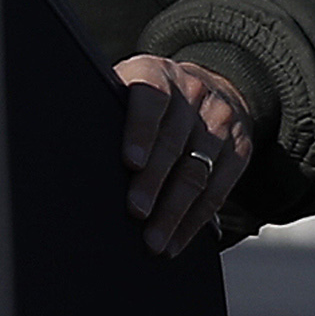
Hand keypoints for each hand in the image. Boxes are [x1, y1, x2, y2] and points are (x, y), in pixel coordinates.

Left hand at [114, 54, 255, 256]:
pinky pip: (219, 189)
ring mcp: (220, 121)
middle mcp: (193, 93)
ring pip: (198, 171)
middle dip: (153, 182)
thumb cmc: (148, 98)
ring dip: (175, 211)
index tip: (130, 163)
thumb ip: (108, 110)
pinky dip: (196, 220)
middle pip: (173, 143)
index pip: (150, 101)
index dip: (140, 132)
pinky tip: (177, 240)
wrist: (213, 85)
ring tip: (154, 241)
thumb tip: (74, 155)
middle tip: (136, 212)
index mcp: (155, 74)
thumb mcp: (126, 86)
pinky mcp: (240, 148)